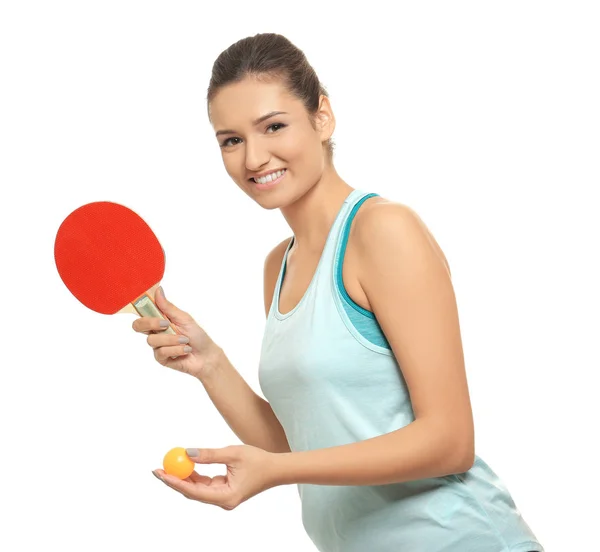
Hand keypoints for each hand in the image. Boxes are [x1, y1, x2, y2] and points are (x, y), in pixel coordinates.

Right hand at [132, 287, 220, 378]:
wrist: (206, 355)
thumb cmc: (197, 336)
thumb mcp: (184, 318)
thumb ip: (169, 307)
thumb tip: (158, 290)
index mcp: (160, 321)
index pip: (143, 313)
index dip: (141, 308)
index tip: (151, 307)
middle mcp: (156, 333)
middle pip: (138, 326)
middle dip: (151, 323)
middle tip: (166, 324)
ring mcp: (157, 346)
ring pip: (152, 340)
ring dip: (172, 339)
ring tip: (186, 341)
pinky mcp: (161, 358)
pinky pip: (161, 352)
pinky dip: (177, 350)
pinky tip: (186, 350)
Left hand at [152, 445, 278, 509]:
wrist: (276, 469)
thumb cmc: (258, 460)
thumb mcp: (233, 454)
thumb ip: (210, 454)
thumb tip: (187, 452)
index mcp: (226, 496)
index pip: (195, 491)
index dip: (176, 482)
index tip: (161, 473)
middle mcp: (223, 501)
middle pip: (193, 493)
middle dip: (175, 480)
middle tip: (159, 469)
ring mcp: (223, 497)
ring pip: (198, 489)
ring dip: (184, 477)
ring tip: (168, 465)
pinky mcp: (224, 491)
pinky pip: (205, 485)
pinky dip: (195, 475)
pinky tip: (186, 465)